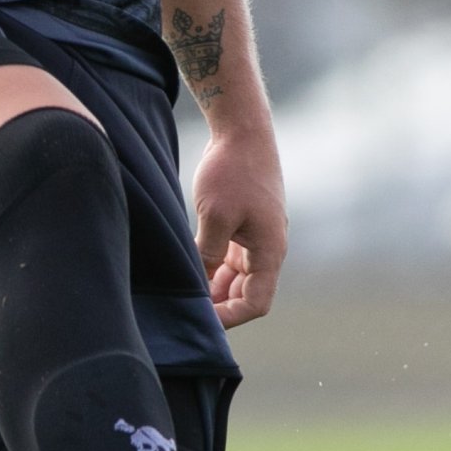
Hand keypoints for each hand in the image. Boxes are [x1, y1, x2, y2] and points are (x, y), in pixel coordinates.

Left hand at [191, 123, 287, 326]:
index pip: (255, 303)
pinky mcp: (242, 226)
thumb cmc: (233, 170)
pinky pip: (228, 259)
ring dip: (211, 288)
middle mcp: (266, 249)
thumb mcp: (215, 215)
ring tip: (181, 292)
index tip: (199, 320)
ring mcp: (255, 238)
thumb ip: (207, 255)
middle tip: (183, 309)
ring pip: (234, 279)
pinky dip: (209, 268)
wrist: (242, 130)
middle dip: (218, 306)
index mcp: (269, 251)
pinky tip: (187, 269)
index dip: (229, 318)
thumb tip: (196, 287)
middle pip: (245, 295)